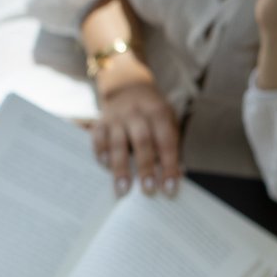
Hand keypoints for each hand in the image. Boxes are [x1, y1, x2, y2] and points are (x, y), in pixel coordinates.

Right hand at [90, 74, 181, 196]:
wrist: (127, 85)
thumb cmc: (152, 112)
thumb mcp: (167, 120)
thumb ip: (171, 145)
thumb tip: (179, 175)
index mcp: (158, 113)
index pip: (166, 142)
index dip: (169, 166)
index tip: (170, 189)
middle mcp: (137, 113)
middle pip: (142, 141)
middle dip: (145, 167)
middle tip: (148, 191)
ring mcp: (117, 117)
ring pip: (118, 142)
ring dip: (121, 167)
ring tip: (123, 189)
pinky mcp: (100, 121)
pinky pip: (98, 137)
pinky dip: (100, 151)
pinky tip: (104, 165)